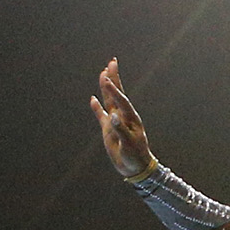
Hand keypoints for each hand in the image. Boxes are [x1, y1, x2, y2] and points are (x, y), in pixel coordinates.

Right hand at [91, 59, 154, 178]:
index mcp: (130, 118)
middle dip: (114, 78)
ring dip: (106, 88)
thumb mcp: (129, 144)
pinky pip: (101, 115)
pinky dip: (97, 107)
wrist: (136, 167)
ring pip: (109, 101)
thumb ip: (121, 129)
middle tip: (112, 62)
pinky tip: (93, 98)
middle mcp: (123, 116)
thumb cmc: (136, 155)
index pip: (121, 99)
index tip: (107, 76)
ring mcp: (115, 121)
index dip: (113, 89)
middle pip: (117, 94)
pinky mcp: (108, 130)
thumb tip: (113, 116)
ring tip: (103, 73)